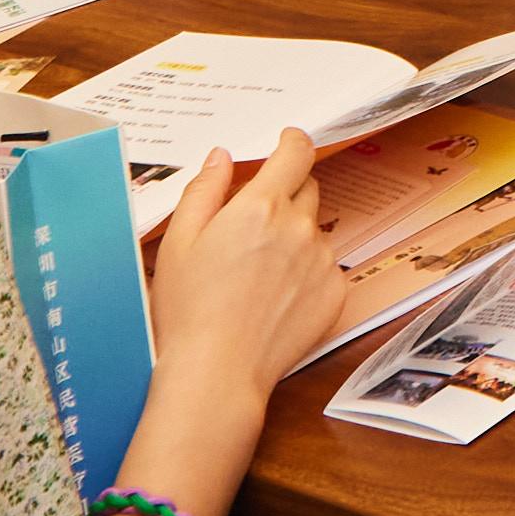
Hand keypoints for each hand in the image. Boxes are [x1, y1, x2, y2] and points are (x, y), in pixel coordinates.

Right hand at [139, 134, 337, 413]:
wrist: (217, 372)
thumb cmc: (190, 311)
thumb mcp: (179, 242)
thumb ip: (204, 190)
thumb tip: (221, 158)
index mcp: (260, 207)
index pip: (296, 153)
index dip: (292, 142)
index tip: (287, 142)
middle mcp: (299, 228)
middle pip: (306, 188)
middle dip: (284, 193)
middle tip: (252, 224)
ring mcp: (321, 261)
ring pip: (314, 230)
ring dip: (294, 236)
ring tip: (257, 273)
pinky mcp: (335, 293)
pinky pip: (325, 267)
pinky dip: (306, 272)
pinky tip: (275, 297)